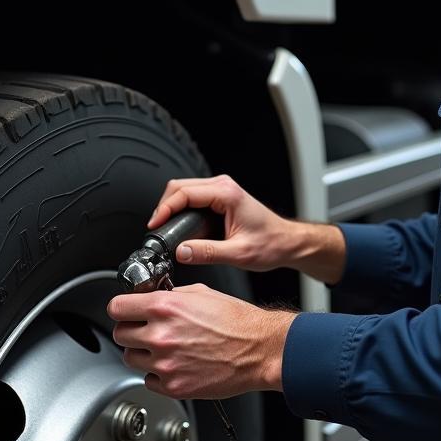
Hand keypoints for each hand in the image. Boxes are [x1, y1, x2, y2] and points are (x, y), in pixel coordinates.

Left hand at [107, 284, 296, 398]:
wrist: (257, 349)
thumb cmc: (236, 320)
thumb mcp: (201, 293)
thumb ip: (170, 296)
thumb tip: (152, 299)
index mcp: (165, 307)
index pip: (117, 307)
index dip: (122, 308)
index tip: (126, 311)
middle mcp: (161, 335)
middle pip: (120, 334)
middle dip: (132, 330)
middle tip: (147, 329)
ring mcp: (165, 363)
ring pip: (130, 358)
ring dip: (142, 352)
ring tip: (164, 347)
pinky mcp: (172, 387)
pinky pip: (148, 379)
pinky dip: (157, 373)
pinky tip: (175, 363)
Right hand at [148, 174, 295, 271]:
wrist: (286, 242)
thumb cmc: (270, 244)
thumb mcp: (238, 254)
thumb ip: (208, 253)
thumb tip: (182, 252)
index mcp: (227, 194)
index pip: (185, 193)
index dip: (165, 209)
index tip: (155, 226)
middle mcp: (223, 186)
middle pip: (180, 186)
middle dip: (163, 206)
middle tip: (155, 229)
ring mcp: (221, 190)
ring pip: (184, 189)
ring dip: (170, 206)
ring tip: (163, 228)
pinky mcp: (220, 197)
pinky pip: (192, 196)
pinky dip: (179, 207)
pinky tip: (176, 224)